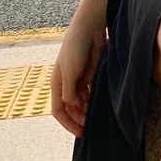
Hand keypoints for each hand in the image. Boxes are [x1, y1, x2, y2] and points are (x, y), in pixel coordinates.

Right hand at [51, 18, 106, 137]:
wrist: (90, 27)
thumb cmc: (76, 46)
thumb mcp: (70, 71)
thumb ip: (70, 91)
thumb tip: (73, 106)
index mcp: (57, 83)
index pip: (59, 110)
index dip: (68, 123)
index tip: (81, 133)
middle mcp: (67, 84)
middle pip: (72, 109)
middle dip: (80, 119)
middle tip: (93, 126)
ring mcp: (80, 79)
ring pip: (83, 102)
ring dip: (89, 110)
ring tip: (99, 117)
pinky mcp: (92, 73)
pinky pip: (92, 92)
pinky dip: (96, 100)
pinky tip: (103, 105)